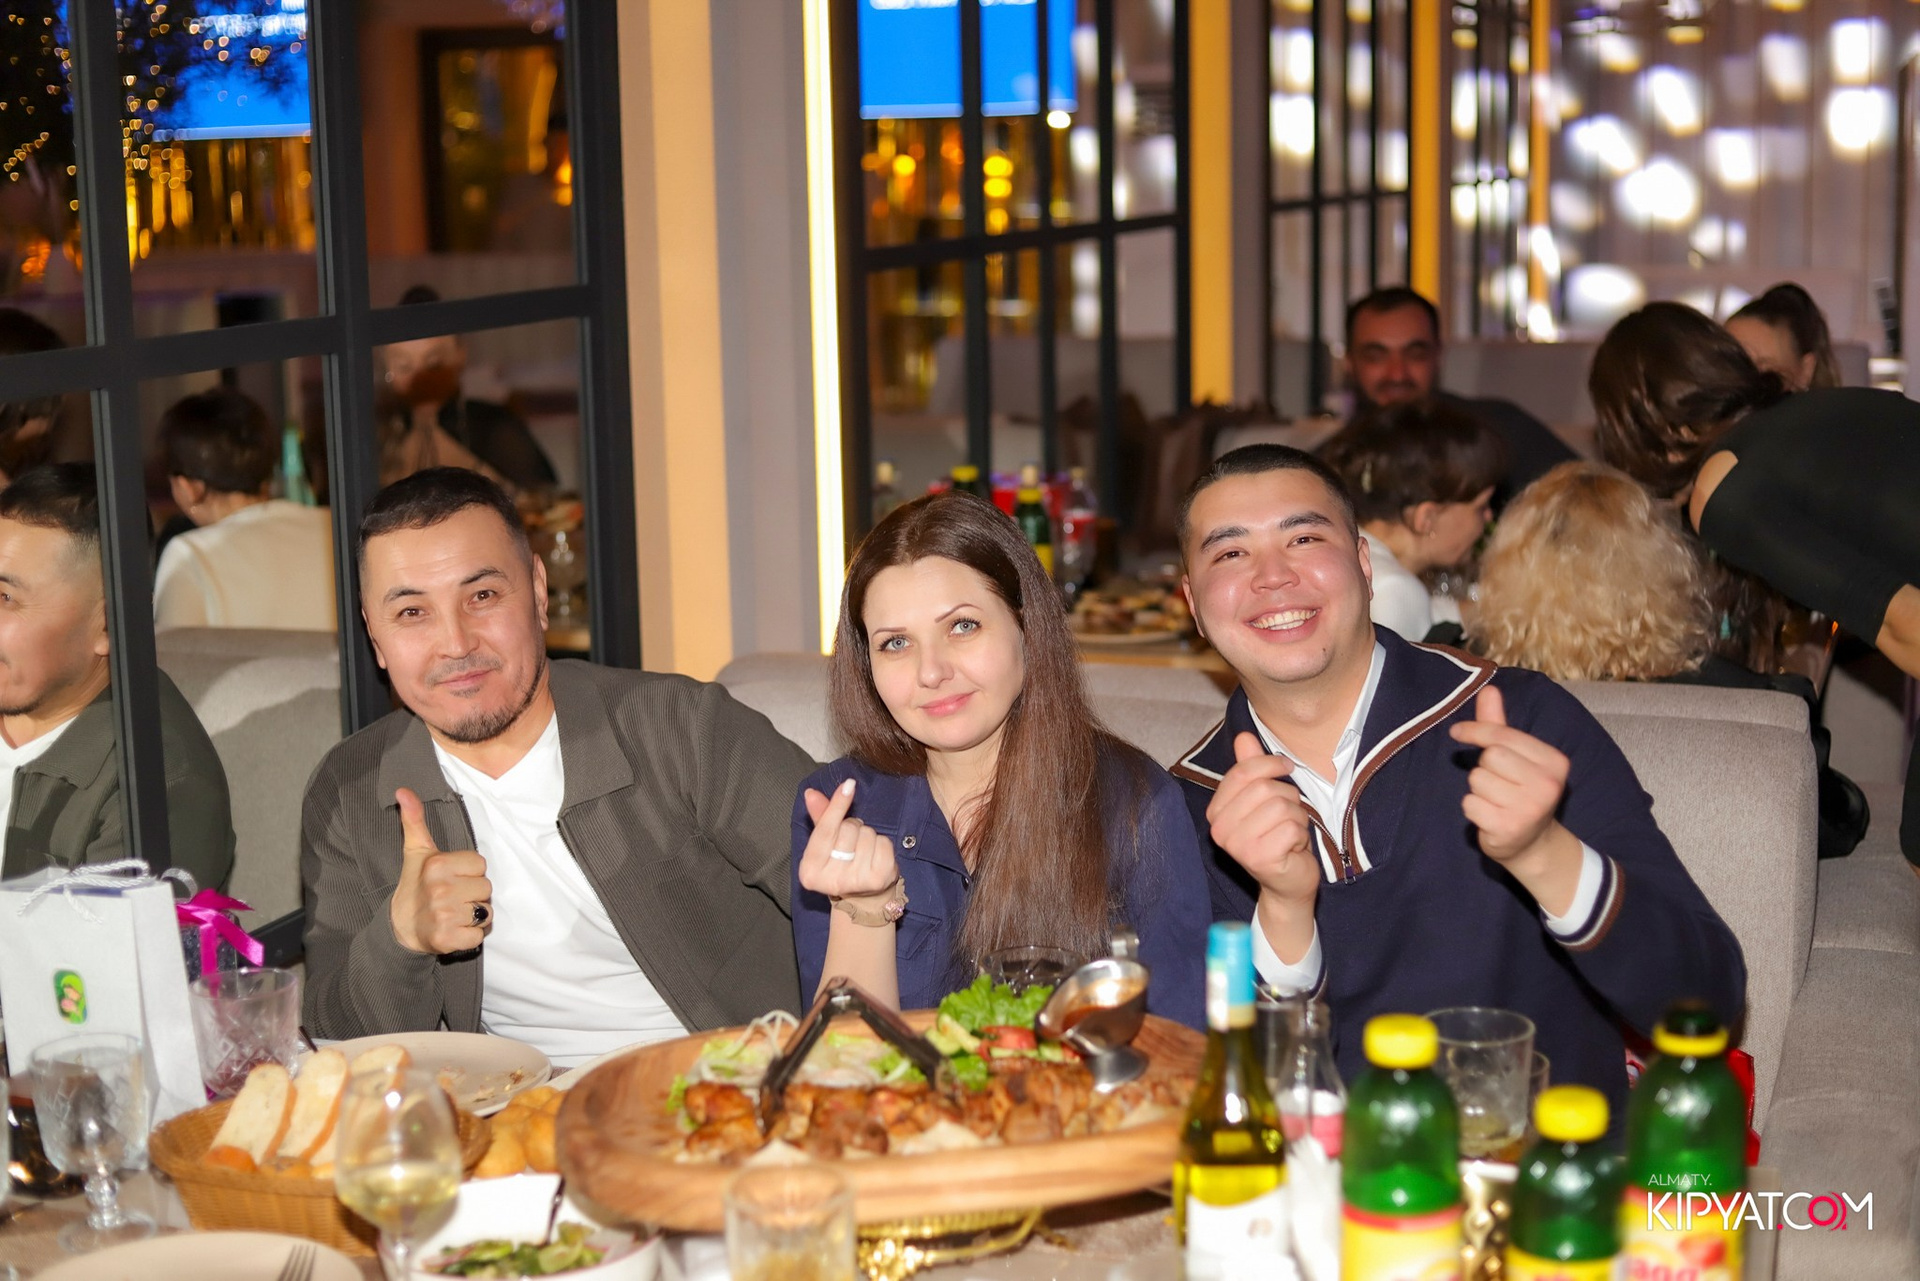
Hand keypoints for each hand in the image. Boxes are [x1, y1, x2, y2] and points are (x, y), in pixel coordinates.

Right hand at [388, 787, 492, 954]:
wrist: (399, 928)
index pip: (480, 864)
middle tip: (451, 897)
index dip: (469, 872)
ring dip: (474, 916)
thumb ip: (414, 819)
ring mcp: (444, 915)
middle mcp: (441, 889)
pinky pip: (479, 935)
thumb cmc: (414, 886)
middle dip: (473, 894)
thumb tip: (403, 790)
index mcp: (438, 865)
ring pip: (486, 912)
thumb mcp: (415, 851)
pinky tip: (454, 929)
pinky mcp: (448, 939)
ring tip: (454, 912)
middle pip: (486, 888)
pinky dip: (470, 936)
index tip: (451, 878)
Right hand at [796, 779, 899, 902]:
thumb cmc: (840, 864)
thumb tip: (811, 793)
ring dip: (867, 836)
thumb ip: (820, 818)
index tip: (849, 785)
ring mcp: (857, 882)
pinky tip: (875, 858)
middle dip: (852, 828)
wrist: (862, 898)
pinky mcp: (879, 880)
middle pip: (848, 829)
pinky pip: (884, 843)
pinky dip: (882, 845)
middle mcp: (831, 880)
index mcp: (810, 871)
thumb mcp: (825, 844)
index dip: (837, 805)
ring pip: (867, 834)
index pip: (825, 830)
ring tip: (862, 853)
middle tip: (851, 844)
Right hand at [1206, 733, 1320, 907]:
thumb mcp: (1264, 798)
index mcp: (1216, 811)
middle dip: (1287, 797)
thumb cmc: (1276, 836)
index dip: (1270, 763)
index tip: (1286, 767)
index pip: (1242, 772)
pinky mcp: (1259, 859)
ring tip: (1290, 832)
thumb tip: (1244, 736)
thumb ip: (1251, 768)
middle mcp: (1220, 829)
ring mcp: (1238, 846)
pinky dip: (1301, 834)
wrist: (1287, 882)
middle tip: (1288, 815)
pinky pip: (1291, 827)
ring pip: (1281, 807)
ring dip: (1296, 817)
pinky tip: (1293, 847)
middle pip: (1264, 788)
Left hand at [1448, 685, 1569, 864]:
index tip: (1457, 731)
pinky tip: (1490, 816)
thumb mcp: (1516, 757)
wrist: (1532, 844)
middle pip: (1490, 757)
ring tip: (1496, 800)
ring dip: (1478, 789)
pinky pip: (1470, 804)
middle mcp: (1548, 785)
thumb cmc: (1520, 792)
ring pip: (1477, 780)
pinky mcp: (1509, 829)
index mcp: (1555, 761)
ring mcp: (1530, 809)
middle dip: (1484, 767)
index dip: (1475, 730)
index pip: (1503, 735)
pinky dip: (1473, 809)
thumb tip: (1489, 689)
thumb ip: (1499, 725)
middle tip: (1498, 782)